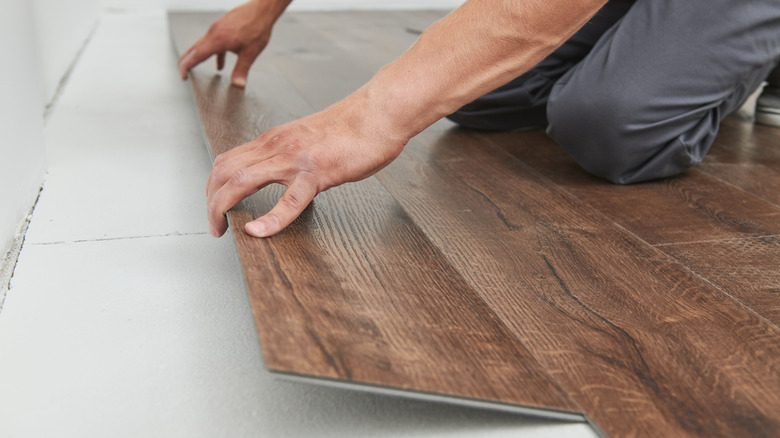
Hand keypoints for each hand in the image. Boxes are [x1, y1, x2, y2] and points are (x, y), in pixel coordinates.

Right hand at [177, 0, 289, 86]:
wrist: (262, 9)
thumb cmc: (258, 27)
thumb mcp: (251, 52)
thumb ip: (242, 69)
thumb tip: (238, 85)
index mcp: (217, 40)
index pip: (196, 55)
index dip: (186, 67)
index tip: (182, 77)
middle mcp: (213, 33)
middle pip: (193, 49)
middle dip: (186, 62)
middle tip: (182, 75)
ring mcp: (217, 28)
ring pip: (202, 45)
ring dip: (198, 57)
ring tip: (195, 69)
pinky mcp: (223, 26)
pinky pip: (213, 42)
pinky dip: (213, 53)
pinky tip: (220, 65)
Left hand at [205, 95, 407, 237]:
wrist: (379, 112)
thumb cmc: (353, 128)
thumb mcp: (309, 139)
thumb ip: (292, 155)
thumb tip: (286, 176)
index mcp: (275, 139)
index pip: (228, 160)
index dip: (213, 185)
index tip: (215, 206)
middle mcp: (277, 145)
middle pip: (224, 171)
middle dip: (210, 201)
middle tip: (214, 225)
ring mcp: (295, 158)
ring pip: (242, 181)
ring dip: (223, 208)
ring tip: (222, 229)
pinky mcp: (317, 172)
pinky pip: (288, 200)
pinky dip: (270, 220)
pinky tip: (259, 232)